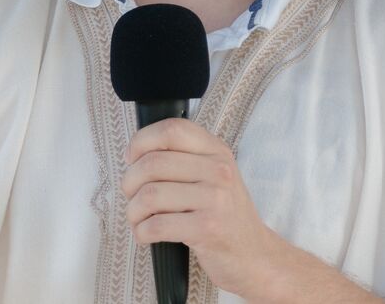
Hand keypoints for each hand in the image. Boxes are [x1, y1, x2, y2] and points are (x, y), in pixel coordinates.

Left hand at [122, 118, 278, 298]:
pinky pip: (157, 225)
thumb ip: (184, 157)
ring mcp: (215, 198)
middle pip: (153, 162)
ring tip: (137, 217)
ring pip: (150, 194)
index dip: (142, 140)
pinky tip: (145, 234)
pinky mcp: (208, 228)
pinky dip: (141, 231)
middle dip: (130, 181)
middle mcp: (218, 169)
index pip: (172, 129)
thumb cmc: (224, 213)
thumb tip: (135, 154)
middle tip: (131, 195)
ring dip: (133, 210)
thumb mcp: (214, 174)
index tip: (131, 157)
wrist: (255, 255)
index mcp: (216, 150)